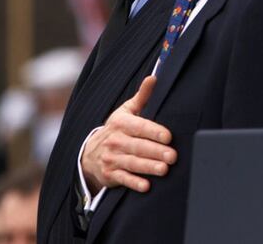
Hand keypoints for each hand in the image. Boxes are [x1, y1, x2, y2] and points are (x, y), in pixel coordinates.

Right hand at [81, 75, 176, 193]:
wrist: (90, 153)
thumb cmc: (116, 129)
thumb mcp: (126, 110)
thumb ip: (142, 96)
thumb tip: (154, 77)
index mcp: (121, 122)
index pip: (139, 126)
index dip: (153, 131)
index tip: (168, 136)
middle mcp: (115, 140)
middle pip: (138, 146)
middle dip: (155, 151)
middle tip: (173, 156)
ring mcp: (112, 158)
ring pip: (132, 163)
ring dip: (148, 167)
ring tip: (164, 169)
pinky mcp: (110, 174)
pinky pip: (123, 179)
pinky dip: (134, 183)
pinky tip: (146, 185)